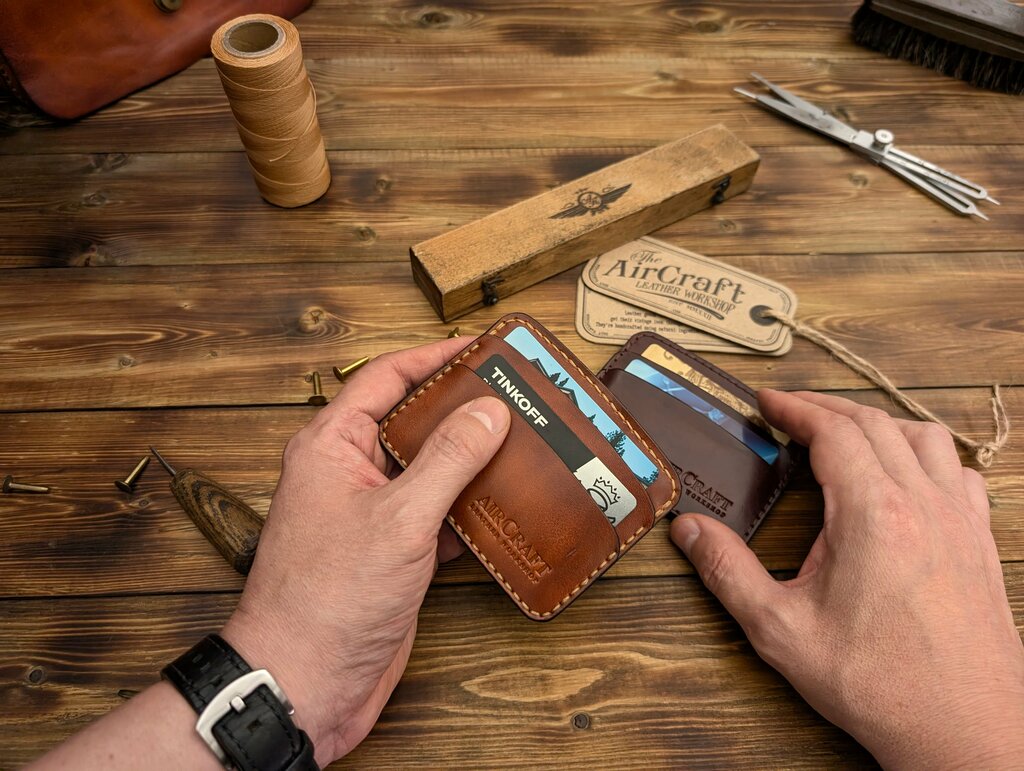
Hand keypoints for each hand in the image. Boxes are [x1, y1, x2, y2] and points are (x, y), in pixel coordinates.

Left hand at [221, 338, 509, 764]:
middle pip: (414, 422)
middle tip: (518, 395)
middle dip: (464, 409)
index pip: (388, 378)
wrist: (305, 683)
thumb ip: (447, 460)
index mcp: (333, 445)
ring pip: (430, 469)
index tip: (484, 348)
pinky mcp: (394, 551)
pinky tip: (509, 504)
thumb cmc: (327, 599)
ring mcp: (373, 513)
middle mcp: (351, 471)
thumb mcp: (398, 518)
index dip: (436, 357)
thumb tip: (488, 411)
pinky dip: (471, 508)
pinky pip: (438, 514)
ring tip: (526, 443)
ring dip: (473, 460)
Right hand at [671, 390, 1023, 767]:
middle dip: (826, 407)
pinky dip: (927, 454)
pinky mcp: (979, 543)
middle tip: (790, 410)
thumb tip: (690, 530)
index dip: (795, 408)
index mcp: (874, 514)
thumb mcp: (782, 630)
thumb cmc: (880, 684)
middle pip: (874, 424)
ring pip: (924, 437)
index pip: (832, 431)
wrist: (965, 729)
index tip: (768, 402)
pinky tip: (909, 474)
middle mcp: (923, 504)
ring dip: (878, 423)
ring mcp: (959, 520)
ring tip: (844, 432)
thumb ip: (729, 572)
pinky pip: (959, 472)